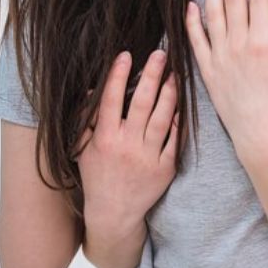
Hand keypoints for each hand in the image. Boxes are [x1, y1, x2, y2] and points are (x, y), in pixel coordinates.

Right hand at [76, 50, 178, 233]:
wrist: (115, 213)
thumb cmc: (98, 177)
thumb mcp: (85, 150)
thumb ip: (87, 121)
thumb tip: (91, 92)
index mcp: (105, 139)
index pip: (111, 101)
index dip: (118, 76)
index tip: (126, 55)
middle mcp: (127, 146)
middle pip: (141, 104)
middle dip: (151, 76)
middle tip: (161, 54)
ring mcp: (148, 156)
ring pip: (162, 118)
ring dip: (170, 93)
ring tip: (176, 74)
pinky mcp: (165, 167)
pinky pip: (175, 138)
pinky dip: (179, 121)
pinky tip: (183, 104)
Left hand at [185, 0, 267, 160]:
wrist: (258, 135)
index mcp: (263, 42)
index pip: (258, 0)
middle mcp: (238, 45)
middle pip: (233, 0)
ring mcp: (220, 57)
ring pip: (212, 14)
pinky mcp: (207, 70)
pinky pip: (196, 40)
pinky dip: (192, 21)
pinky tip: (192, 4)